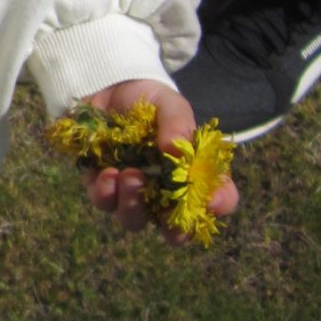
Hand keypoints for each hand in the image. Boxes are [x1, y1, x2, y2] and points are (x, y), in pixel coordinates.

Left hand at [80, 78, 239, 239]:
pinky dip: (107, 192)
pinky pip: (105, 202)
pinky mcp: (101, 187)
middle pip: (177, 230)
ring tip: (131, 175)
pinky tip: (107, 173)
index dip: (220, 204)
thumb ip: (178, 123)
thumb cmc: (147, 100)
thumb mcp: (169, 104)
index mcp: (192, 174)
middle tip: (169, 220)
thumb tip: (176, 151)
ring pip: (135, 221)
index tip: (213, 200)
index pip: (218, 198)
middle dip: (175, 232)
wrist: (104, 87)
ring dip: (135, 206)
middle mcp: (165, 192)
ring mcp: (132, 193)